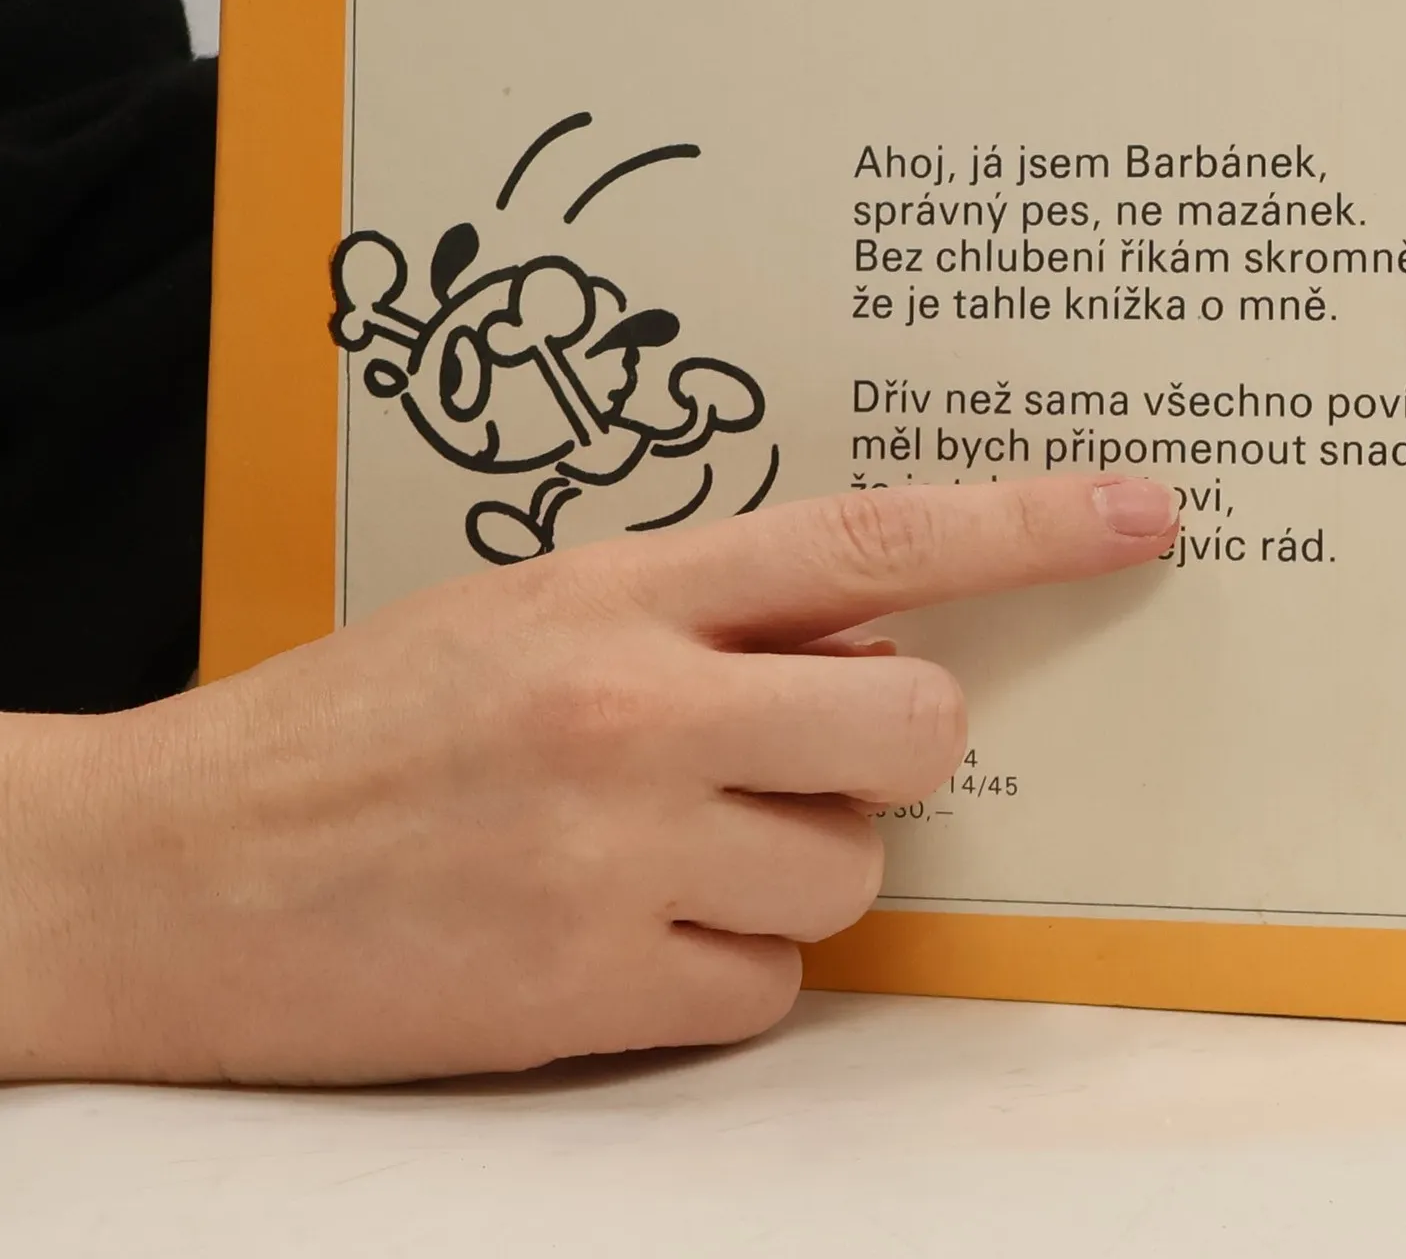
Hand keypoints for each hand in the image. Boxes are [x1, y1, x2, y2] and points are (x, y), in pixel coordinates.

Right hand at [0, 474, 1177, 1085]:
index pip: (870, 537)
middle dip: (890, 750)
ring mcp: (615, 857)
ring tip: (666, 855)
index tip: (1141, 510)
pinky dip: (725, 973)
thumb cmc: (354, 722)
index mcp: (617, 590)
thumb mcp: (527, 611)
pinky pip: (769, 991)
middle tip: (804, 756)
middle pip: (910, 726)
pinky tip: (618, 939)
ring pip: (852, 875)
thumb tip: (868, 641)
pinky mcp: (586, 993)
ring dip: (794, 871)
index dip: (1026, 524)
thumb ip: (698, 617)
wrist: (166, 871)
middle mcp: (633, 710)